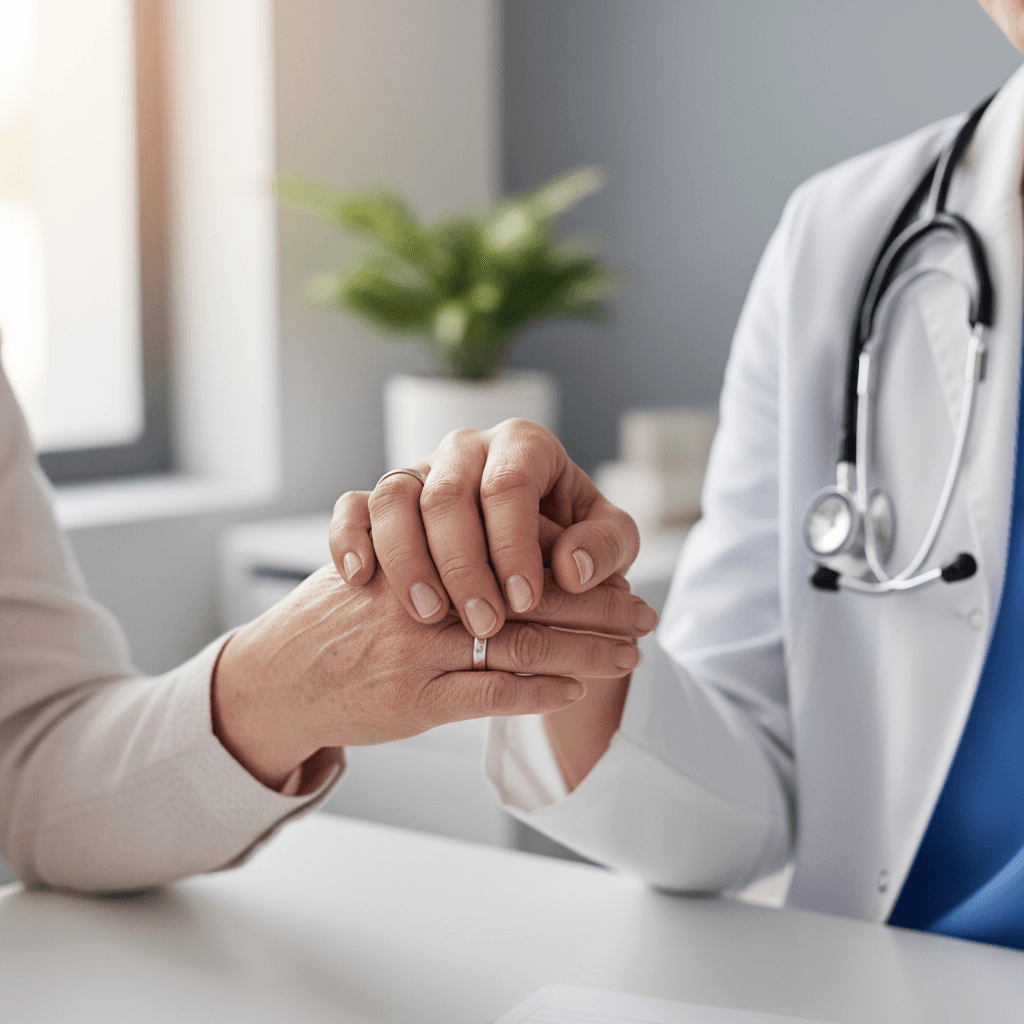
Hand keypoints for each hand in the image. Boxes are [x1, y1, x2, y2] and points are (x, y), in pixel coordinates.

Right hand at [211, 563, 645, 792]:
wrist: (274, 678)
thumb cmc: (338, 618)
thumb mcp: (385, 565)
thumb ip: (444, 556)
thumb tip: (521, 561)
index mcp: (422, 547)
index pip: (517, 550)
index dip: (576, 570)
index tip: (623, 580)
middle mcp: (423, 590)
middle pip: (530, 595)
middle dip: (598, 609)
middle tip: (646, 618)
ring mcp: (417, 647)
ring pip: (519, 642)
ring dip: (583, 652)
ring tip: (629, 657)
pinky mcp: (410, 699)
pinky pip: (487, 694)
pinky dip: (535, 693)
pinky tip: (573, 690)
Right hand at [329, 419, 646, 639]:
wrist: (525, 548)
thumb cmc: (571, 541)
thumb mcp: (606, 540)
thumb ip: (606, 547)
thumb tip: (573, 568)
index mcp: (522, 446)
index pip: (508, 484)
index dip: (514, 544)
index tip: (525, 600)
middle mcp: (465, 451)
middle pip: (447, 496)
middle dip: (464, 565)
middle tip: (485, 622)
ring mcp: (419, 474)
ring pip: (393, 499)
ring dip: (408, 559)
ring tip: (428, 614)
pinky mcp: (382, 502)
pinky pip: (351, 508)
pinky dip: (349, 538)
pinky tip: (360, 577)